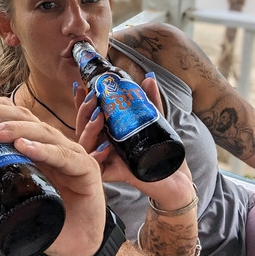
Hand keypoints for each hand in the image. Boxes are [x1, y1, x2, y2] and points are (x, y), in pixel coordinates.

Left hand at [0, 91, 106, 255]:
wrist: (77, 245)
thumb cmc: (44, 217)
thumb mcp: (3, 203)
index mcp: (34, 144)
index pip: (11, 116)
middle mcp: (52, 143)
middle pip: (23, 118)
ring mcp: (70, 154)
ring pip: (41, 132)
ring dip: (14, 129)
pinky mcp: (86, 170)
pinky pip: (64, 156)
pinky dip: (44, 150)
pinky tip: (25, 148)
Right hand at [74, 77, 193, 207]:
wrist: (175, 178)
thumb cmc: (162, 152)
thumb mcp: (155, 121)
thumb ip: (149, 100)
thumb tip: (148, 78)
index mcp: (108, 133)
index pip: (89, 116)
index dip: (81, 102)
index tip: (80, 85)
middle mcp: (102, 145)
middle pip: (82, 127)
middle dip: (83, 111)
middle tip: (92, 98)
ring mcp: (104, 160)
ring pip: (83, 144)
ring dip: (87, 128)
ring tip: (98, 116)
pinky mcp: (110, 175)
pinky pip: (95, 166)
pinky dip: (95, 155)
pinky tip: (104, 146)